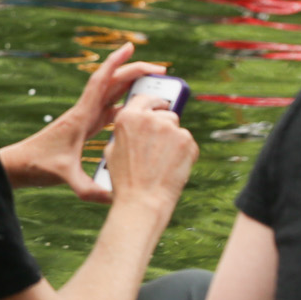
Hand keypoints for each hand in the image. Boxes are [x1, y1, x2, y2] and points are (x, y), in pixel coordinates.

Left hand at [0, 43, 165, 200]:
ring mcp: (85, 119)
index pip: (100, 83)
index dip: (115, 63)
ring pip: (112, 97)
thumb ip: (86, 188)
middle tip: (160, 69)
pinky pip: (109, 111)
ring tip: (155, 85)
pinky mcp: (84, 128)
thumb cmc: (38, 165)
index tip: (129, 46)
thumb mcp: (64, 176)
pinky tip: (138, 112)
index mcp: (81, 116)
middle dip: (134, 73)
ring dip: (132, 88)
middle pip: (112, 85)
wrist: (20, 165)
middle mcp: (84, 113)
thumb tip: (110, 197)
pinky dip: (125, 108)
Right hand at [103, 92, 199, 213]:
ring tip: (163, 160)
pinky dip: (184, 152)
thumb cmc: (126, 180)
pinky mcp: (186, 141)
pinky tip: (173, 166)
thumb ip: (125, 132)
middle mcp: (149, 118)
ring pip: (176, 127)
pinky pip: (188, 141)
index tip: (158, 106)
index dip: (152, 102)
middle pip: (164, 113)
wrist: (143, 200)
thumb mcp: (113, 150)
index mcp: (127, 117)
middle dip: (164, 125)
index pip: (143, 99)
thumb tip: (137, 126)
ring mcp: (170, 128)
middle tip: (160, 143)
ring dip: (173, 139)